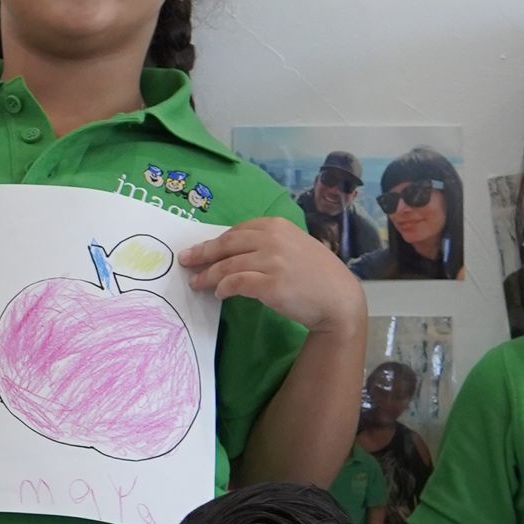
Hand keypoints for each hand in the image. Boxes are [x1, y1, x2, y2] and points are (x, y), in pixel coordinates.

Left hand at [181, 216, 366, 339]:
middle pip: (226, 244)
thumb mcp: (293, 246)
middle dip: (202, 254)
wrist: (338, 298)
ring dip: (208, 275)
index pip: (236, 231)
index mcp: (276, 225)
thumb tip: (232, 252)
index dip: (214, 241)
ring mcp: (271, 261)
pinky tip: (219, 294)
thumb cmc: (316, 274)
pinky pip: (236, 284)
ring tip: (196, 283)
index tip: (200, 249)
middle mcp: (272, 239)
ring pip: (227, 266)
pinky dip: (223, 288)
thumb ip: (267, 243)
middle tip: (185, 262)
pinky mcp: (270, 284)